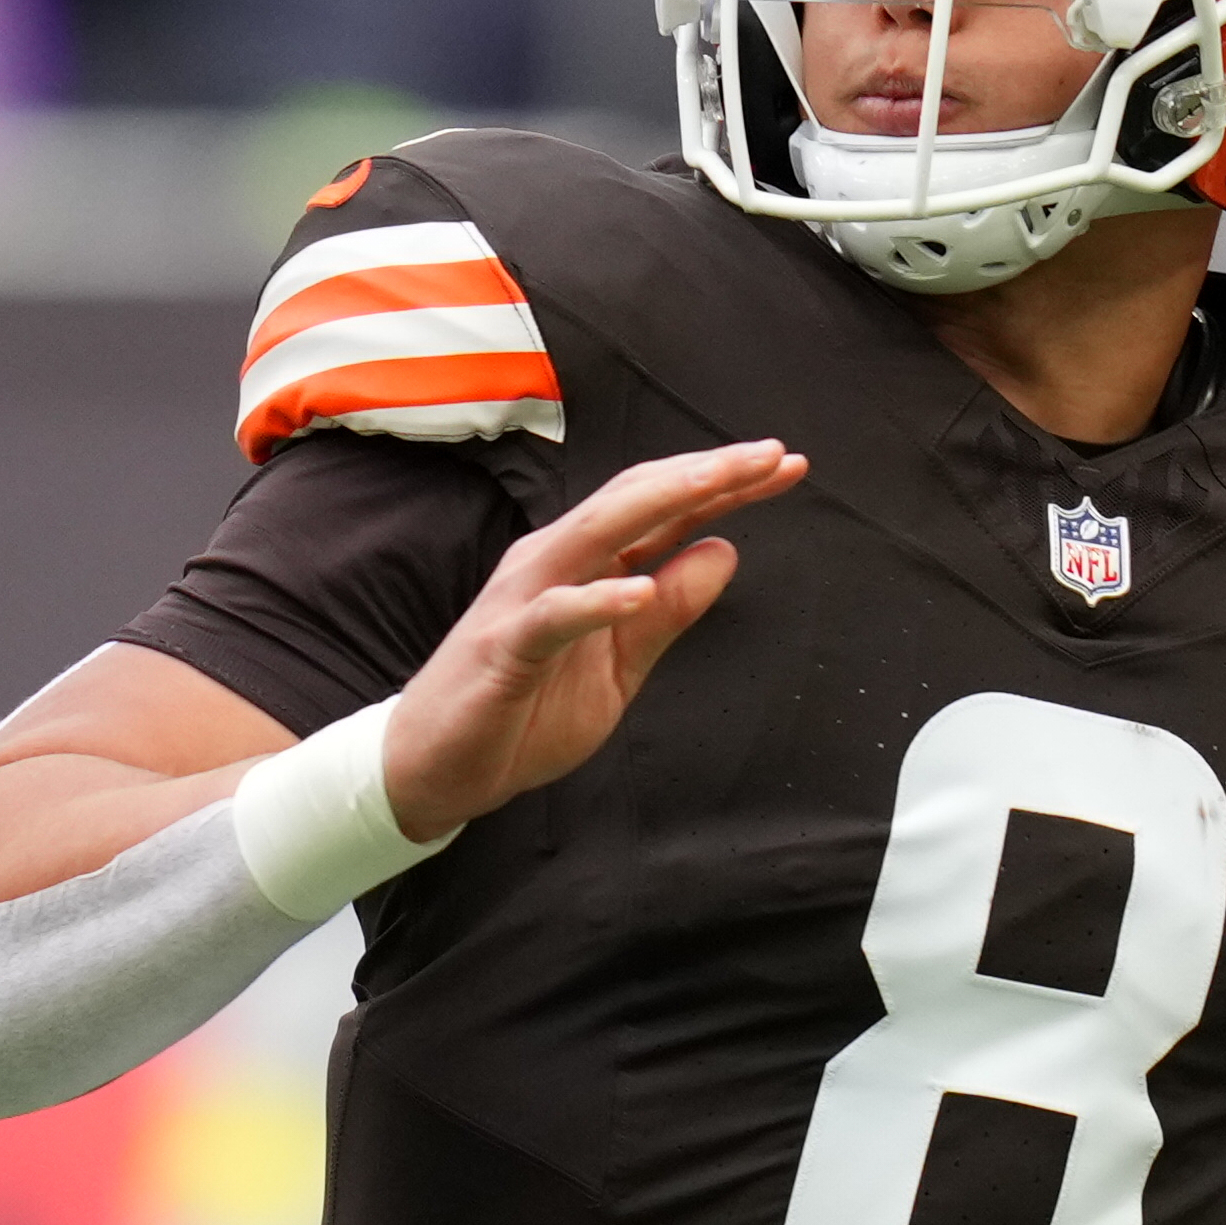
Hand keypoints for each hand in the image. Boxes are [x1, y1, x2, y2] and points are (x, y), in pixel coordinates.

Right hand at [381, 439, 808, 840]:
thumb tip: (725, 550)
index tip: (786, 465)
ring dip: (660, 504)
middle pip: (637, 500)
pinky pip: (553, 616)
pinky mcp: (503, 646)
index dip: (724, 486)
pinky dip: (595, 601)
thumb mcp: (624, 663)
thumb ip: (671, 611)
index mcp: (588, 563)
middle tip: (770, 455)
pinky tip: (637, 591)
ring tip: (721, 484)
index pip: (663, 509)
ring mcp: (526, 598)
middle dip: (706, 474)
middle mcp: (556, 562)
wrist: (439, 769)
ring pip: (597, 533)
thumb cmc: (526, 709)